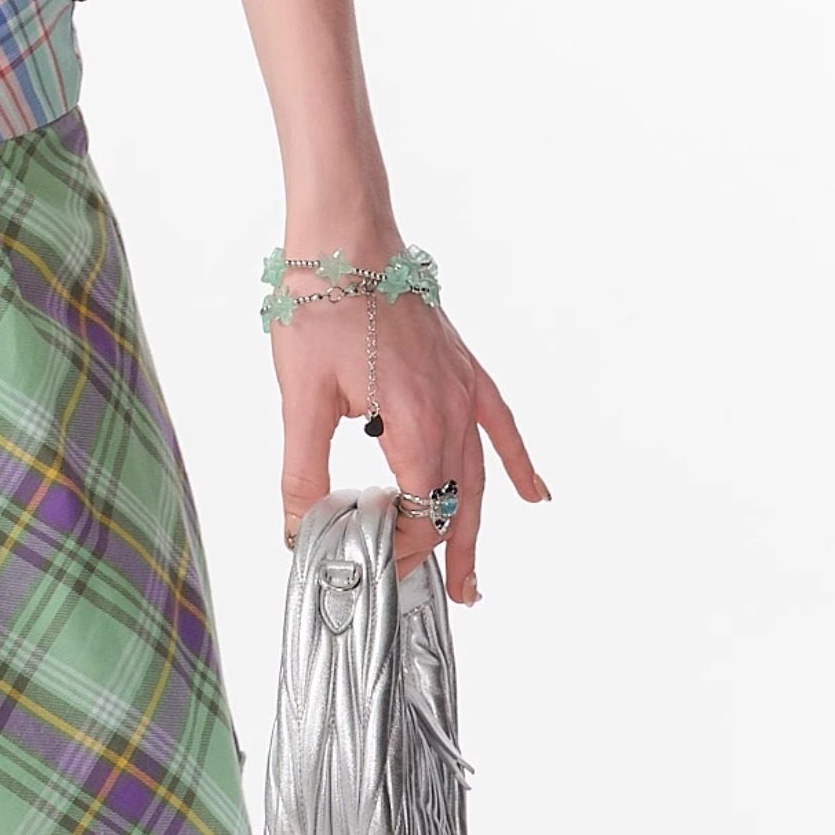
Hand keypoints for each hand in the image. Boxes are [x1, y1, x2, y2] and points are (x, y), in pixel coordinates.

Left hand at [272, 285, 546, 604]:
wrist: (345, 235)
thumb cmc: (321, 303)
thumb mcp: (300, 398)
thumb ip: (302, 472)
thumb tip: (299, 528)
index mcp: (414, 420)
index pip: (420, 511)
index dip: (401, 547)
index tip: (372, 561)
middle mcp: (449, 408)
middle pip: (456, 502)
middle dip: (448, 554)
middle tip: (450, 599)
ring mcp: (462, 387)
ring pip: (478, 474)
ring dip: (476, 526)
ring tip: (473, 576)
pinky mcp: (462, 368)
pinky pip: (500, 426)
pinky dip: (517, 463)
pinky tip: (535, 494)